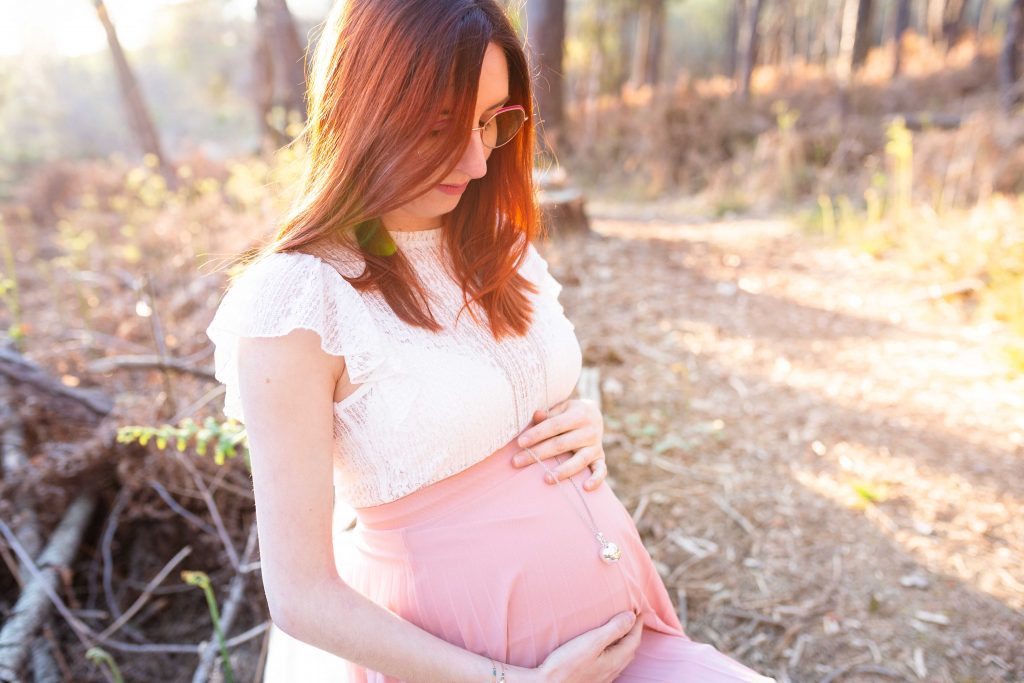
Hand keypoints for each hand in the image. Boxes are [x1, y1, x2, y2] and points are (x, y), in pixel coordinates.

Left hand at [511, 399, 607, 491]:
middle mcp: (589, 431)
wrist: (594, 415)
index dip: (537, 434)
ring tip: (546, 479)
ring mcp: (595, 446)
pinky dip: (596, 479)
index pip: (555, 425)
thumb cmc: (568, 413)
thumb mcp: (561, 408)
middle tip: (517, 462)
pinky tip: (585, 487)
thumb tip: (536, 415)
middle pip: (561, 444)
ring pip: (579, 460)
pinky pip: (600, 470)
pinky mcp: (600, 458)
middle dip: (539, 454)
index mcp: (578, 414)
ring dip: (563, 470)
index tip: (520, 443)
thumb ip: (549, 413)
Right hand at [527, 610, 644, 682]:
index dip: (637, 624)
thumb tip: (631, 617)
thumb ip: (613, 629)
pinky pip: (611, 663)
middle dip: (633, 633)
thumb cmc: (566, 664)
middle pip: (629, 649)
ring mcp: (602, 677)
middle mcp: (611, 671)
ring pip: (621, 658)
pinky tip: (604, 650)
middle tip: (632, 618)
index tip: (638, 610)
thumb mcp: (591, 642)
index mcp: (614, 660)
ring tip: (621, 631)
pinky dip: (614, 651)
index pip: (633, 640)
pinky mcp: (593, 678)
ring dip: (624, 643)